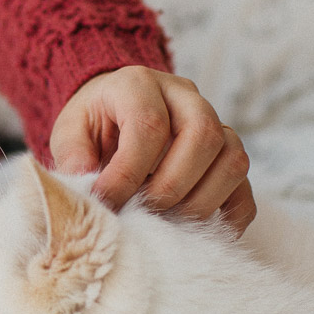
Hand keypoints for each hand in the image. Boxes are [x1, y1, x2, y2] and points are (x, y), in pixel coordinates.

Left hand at [48, 66, 255, 233]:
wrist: (116, 111)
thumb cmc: (94, 124)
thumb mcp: (69, 131)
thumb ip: (73, 156)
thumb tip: (89, 192)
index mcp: (139, 83)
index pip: (149, 126)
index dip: (128, 174)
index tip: (109, 205)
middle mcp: (185, 95)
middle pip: (204, 134)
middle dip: (172, 186)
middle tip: (144, 212)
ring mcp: (214, 121)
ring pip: (232, 158)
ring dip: (202, 201)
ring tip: (167, 220)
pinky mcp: (228, 153)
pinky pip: (244, 186)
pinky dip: (228, 215)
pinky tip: (196, 230)